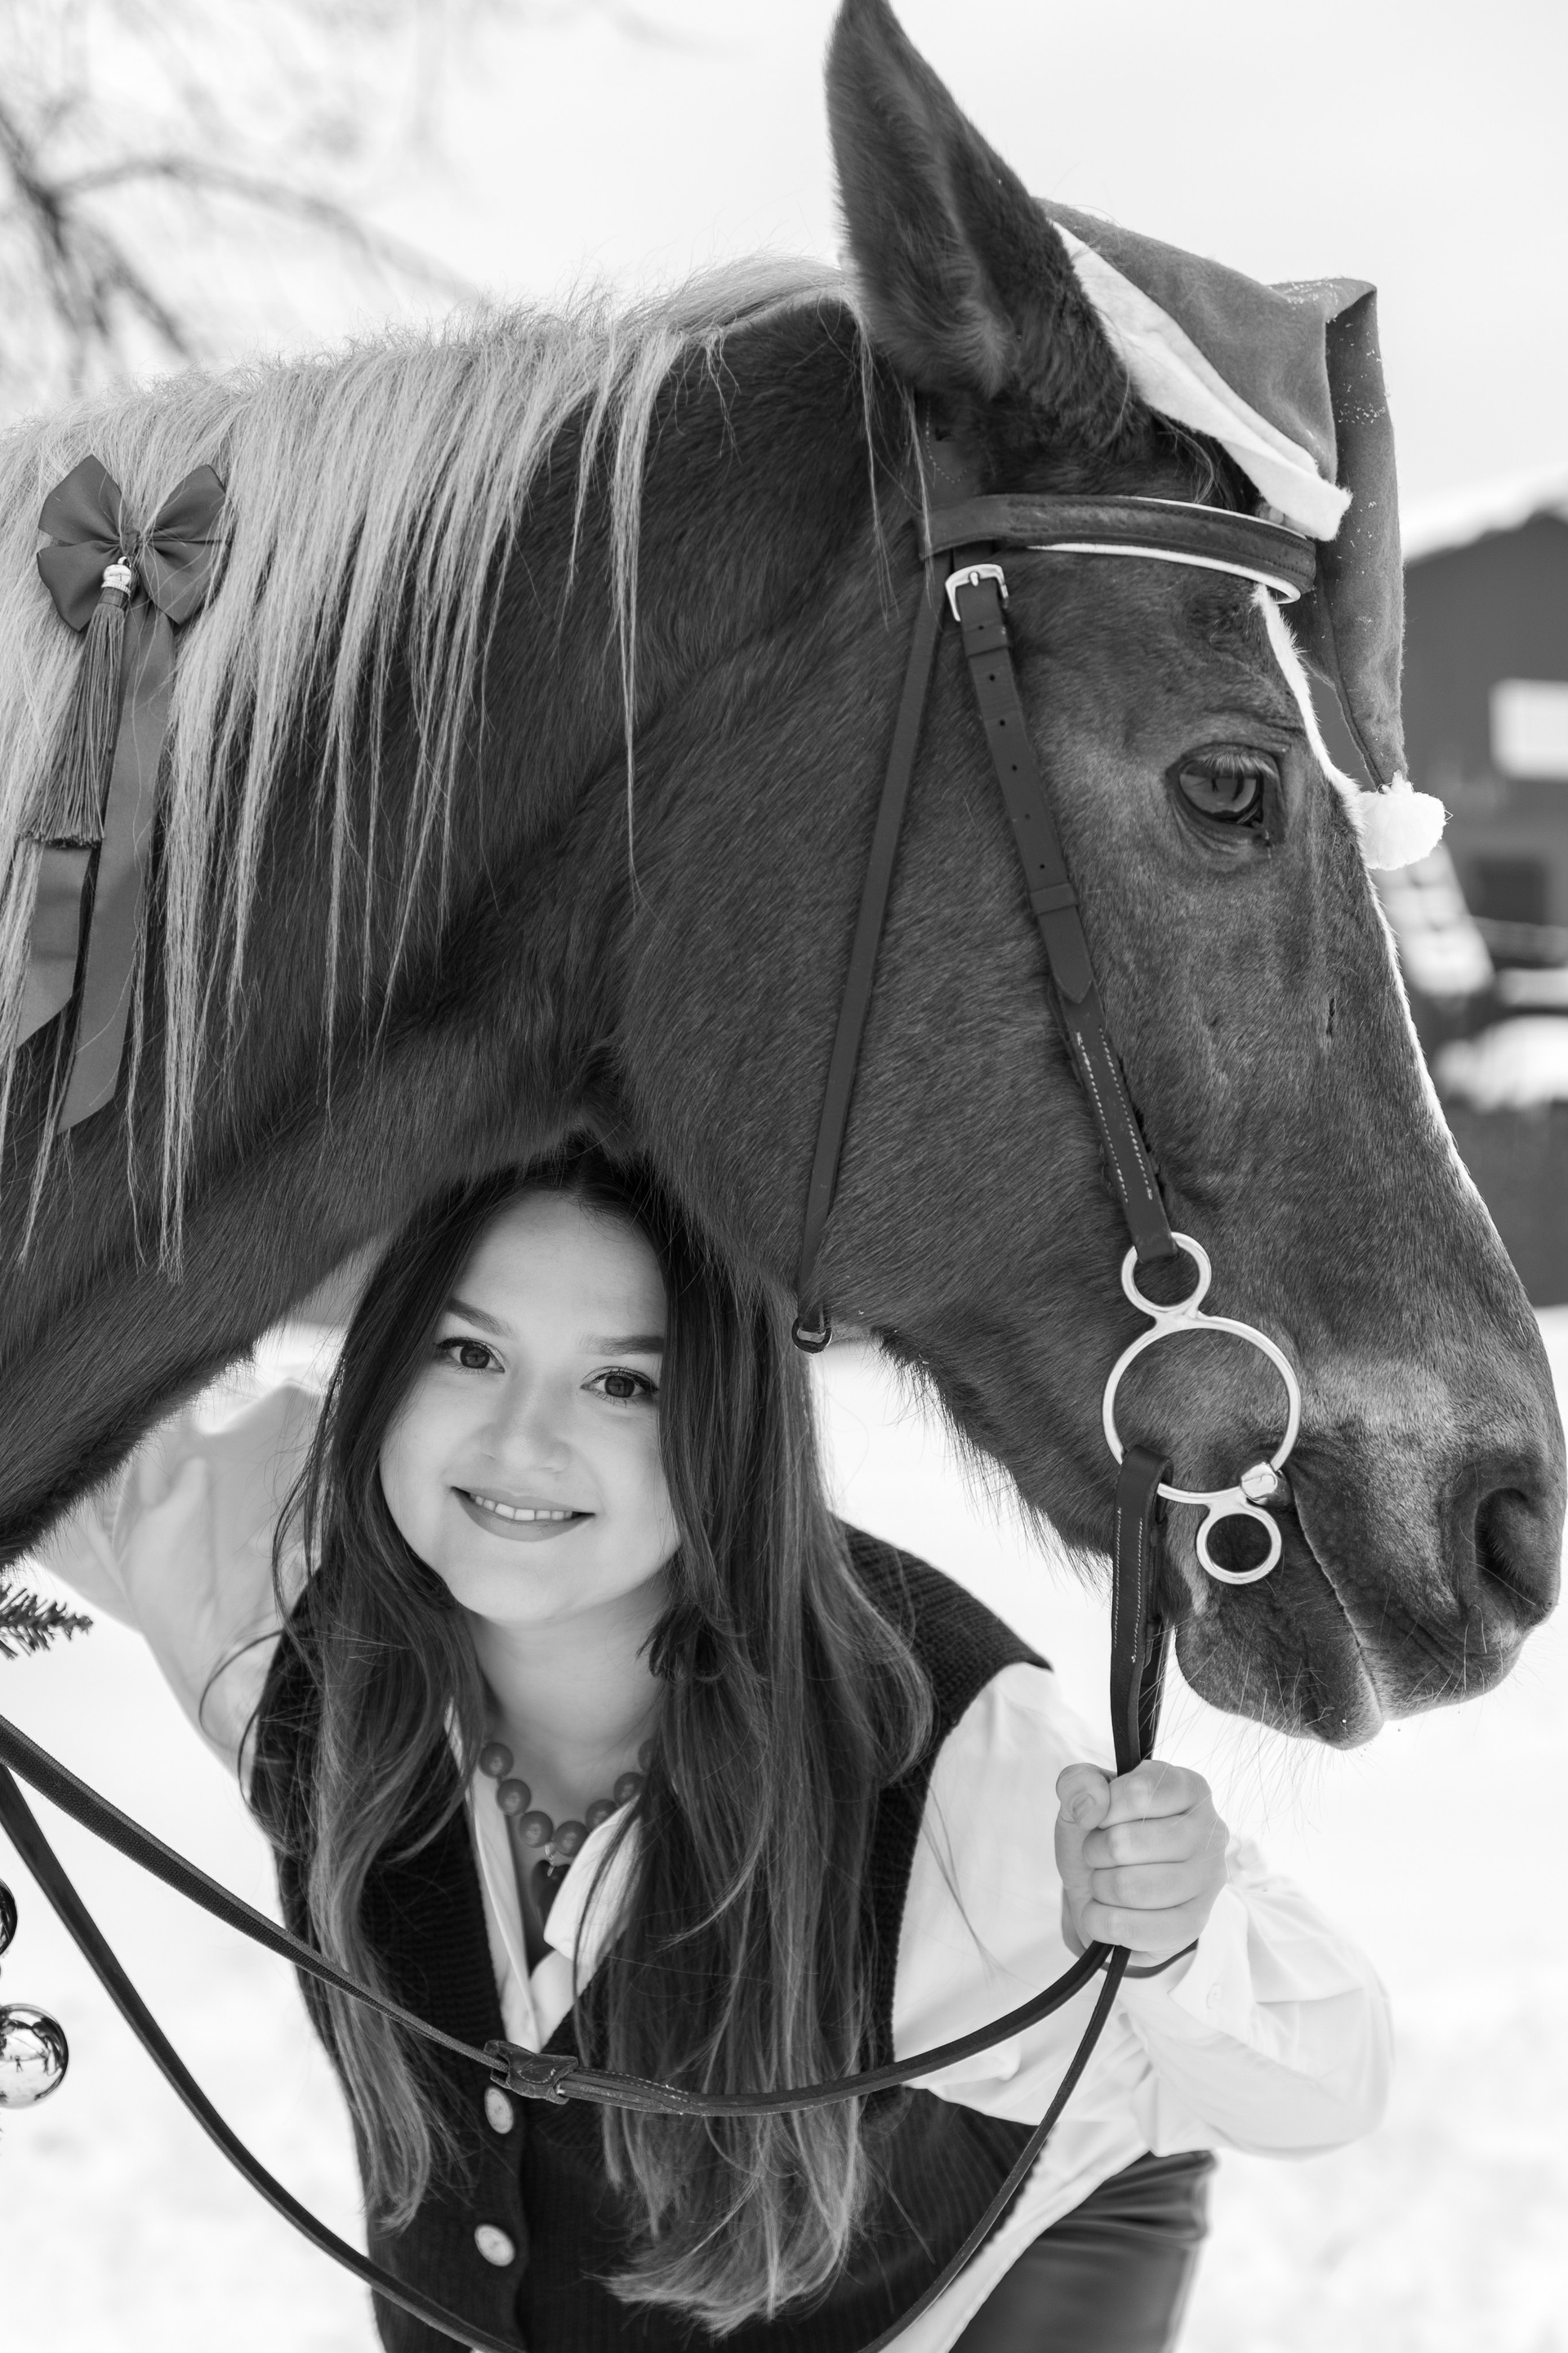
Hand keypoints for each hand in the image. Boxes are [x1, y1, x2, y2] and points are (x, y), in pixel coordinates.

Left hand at [1055, 1759, 1228, 1965]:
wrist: (1107, 1892)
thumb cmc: (1102, 1837)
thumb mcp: (1082, 1799)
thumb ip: (1078, 1784)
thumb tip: (1090, 1806)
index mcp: (1188, 1788)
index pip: (1139, 1792)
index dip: (1104, 1810)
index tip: (1102, 1819)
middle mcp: (1209, 1831)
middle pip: (1125, 1843)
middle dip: (1095, 1852)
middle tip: (1100, 1855)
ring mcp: (1207, 1880)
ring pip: (1128, 1888)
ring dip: (1099, 1886)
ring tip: (1105, 1881)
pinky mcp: (1194, 1924)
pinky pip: (1130, 1928)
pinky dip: (1101, 1921)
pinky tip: (1106, 1912)